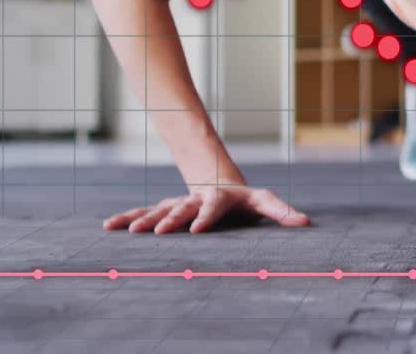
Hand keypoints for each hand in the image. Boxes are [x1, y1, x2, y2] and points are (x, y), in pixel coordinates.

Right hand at [103, 185, 309, 233]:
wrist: (220, 183)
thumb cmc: (245, 199)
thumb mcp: (265, 201)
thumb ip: (282, 211)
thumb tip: (306, 222)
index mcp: (220, 197)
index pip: (214, 206)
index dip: (206, 217)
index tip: (197, 230)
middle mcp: (195, 199)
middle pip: (183, 208)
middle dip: (171, 219)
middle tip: (159, 231)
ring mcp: (178, 203)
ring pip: (159, 210)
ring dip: (145, 220)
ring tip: (130, 231)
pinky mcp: (164, 209)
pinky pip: (143, 213)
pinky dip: (127, 218)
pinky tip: (109, 227)